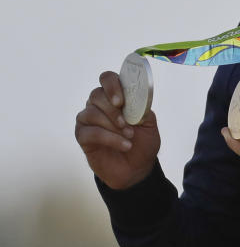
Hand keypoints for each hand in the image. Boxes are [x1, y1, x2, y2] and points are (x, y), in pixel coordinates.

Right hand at [75, 71, 160, 189]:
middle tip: (127, 124)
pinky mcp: (82, 136)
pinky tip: (124, 145)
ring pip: (92, 113)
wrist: (137, 168)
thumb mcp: (149, 123)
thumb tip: (136, 98)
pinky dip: (109, 138)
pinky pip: (90, 132)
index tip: (120, 101)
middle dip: (114, 110)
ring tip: (129, 136)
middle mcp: (99, 104)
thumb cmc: (142, 142)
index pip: (107, 78)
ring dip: (113, 125)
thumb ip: (142, 108)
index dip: (112, 85)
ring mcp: (88, 119)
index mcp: (116, 96)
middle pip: (96, 95)